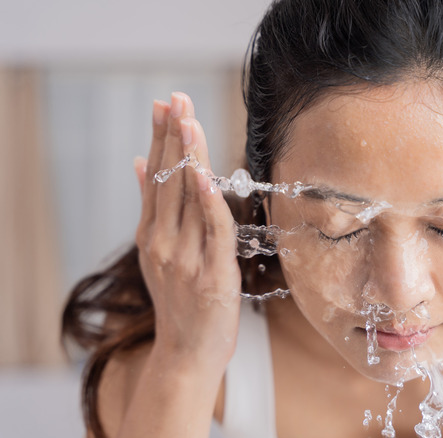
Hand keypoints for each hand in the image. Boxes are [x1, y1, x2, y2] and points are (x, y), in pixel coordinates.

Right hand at [133, 92, 240, 365]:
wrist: (186, 356)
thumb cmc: (181, 304)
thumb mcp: (158, 253)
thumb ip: (153, 209)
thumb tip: (141, 164)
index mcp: (152, 236)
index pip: (156, 178)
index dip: (162, 140)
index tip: (164, 105)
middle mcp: (164, 243)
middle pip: (169, 181)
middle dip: (173, 137)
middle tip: (175, 98)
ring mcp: (186, 259)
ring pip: (188, 199)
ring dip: (189, 157)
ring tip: (188, 120)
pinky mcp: (212, 275)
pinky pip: (213, 232)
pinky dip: (209, 202)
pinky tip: (205, 175)